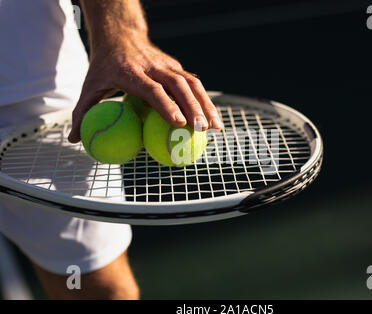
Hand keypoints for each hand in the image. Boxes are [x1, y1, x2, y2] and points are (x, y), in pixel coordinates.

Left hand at [68, 34, 221, 142]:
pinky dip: (205, 100)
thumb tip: (74, 140)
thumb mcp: (89, 86)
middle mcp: (154, 67)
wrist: (121, 35)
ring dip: (206, 105)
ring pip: (192, 83)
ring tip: (216, 128)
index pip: (152, 89)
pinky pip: (194, 83)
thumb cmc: (104, 66)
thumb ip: (82, 112)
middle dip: (194, 108)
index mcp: (132, 72)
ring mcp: (168, 65)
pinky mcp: (176, 66)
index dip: (166, 105)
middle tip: (202, 130)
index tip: (178, 124)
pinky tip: (212, 117)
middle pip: (179, 86)